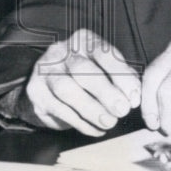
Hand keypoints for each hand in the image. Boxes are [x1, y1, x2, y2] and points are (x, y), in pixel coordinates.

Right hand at [21, 29, 140, 136]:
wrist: (45, 83)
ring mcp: (45, 70)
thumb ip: (121, 77)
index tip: (133, 97)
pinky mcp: (35, 91)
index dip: (120, 75)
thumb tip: (135, 95)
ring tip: (108, 122)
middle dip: (105, 92)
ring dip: (91, 108)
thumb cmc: (82, 76)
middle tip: (122, 111)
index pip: (103, 52)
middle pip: (82, 69)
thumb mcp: (103, 69)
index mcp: (82, 41)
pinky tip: (95, 129)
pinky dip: (80, 122)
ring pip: (66, 88)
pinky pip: (58, 108)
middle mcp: (61, 51)